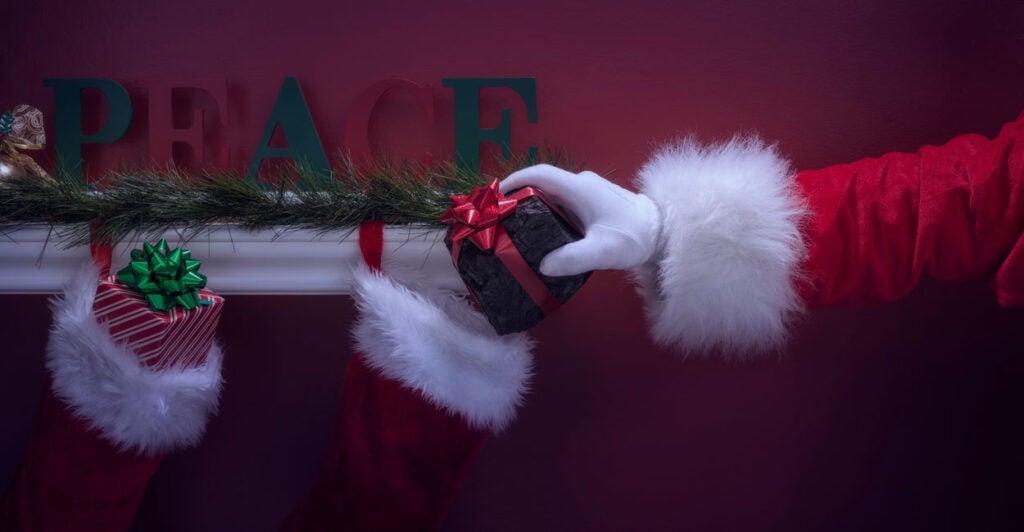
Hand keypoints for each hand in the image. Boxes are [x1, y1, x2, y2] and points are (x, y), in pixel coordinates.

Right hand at [500, 164, 660, 275]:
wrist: (663, 232)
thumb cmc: (633, 237)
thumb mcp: (603, 251)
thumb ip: (574, 258)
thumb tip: (544, 265)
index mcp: (580, 188)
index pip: (540, 174)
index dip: (516, 181)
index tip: (497, 194)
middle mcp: (582, 184)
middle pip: (542, 182)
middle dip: (519, 195)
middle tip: (501, 214)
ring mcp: (588, 191)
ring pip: (553, 192)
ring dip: (533, 204)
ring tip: (516, 224)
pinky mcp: (593, 201)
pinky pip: (563, 200)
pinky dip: (547, 210)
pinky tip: (542, 230)